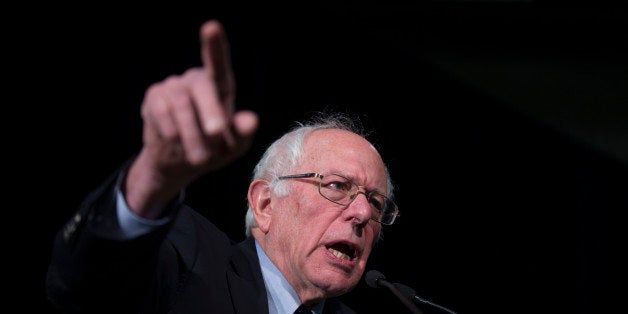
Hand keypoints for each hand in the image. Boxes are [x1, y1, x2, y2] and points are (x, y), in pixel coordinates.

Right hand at [125, 20, 258, 217]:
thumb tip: (251, 120)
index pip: (218, 64)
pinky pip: (160, 110)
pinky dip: (171, 131)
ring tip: (199, 158)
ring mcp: (173, 86)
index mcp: (220, 86)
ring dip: (191, 134)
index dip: (215, 45)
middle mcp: (196, 80)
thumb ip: (243, 133)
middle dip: (210, 111)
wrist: (180, 164)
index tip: (211, 27)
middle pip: (201, 86)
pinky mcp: (154, 97)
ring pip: (181, 103)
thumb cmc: (214, 150)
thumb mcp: (234, 147)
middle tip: (216, 134)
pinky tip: (175, 142)